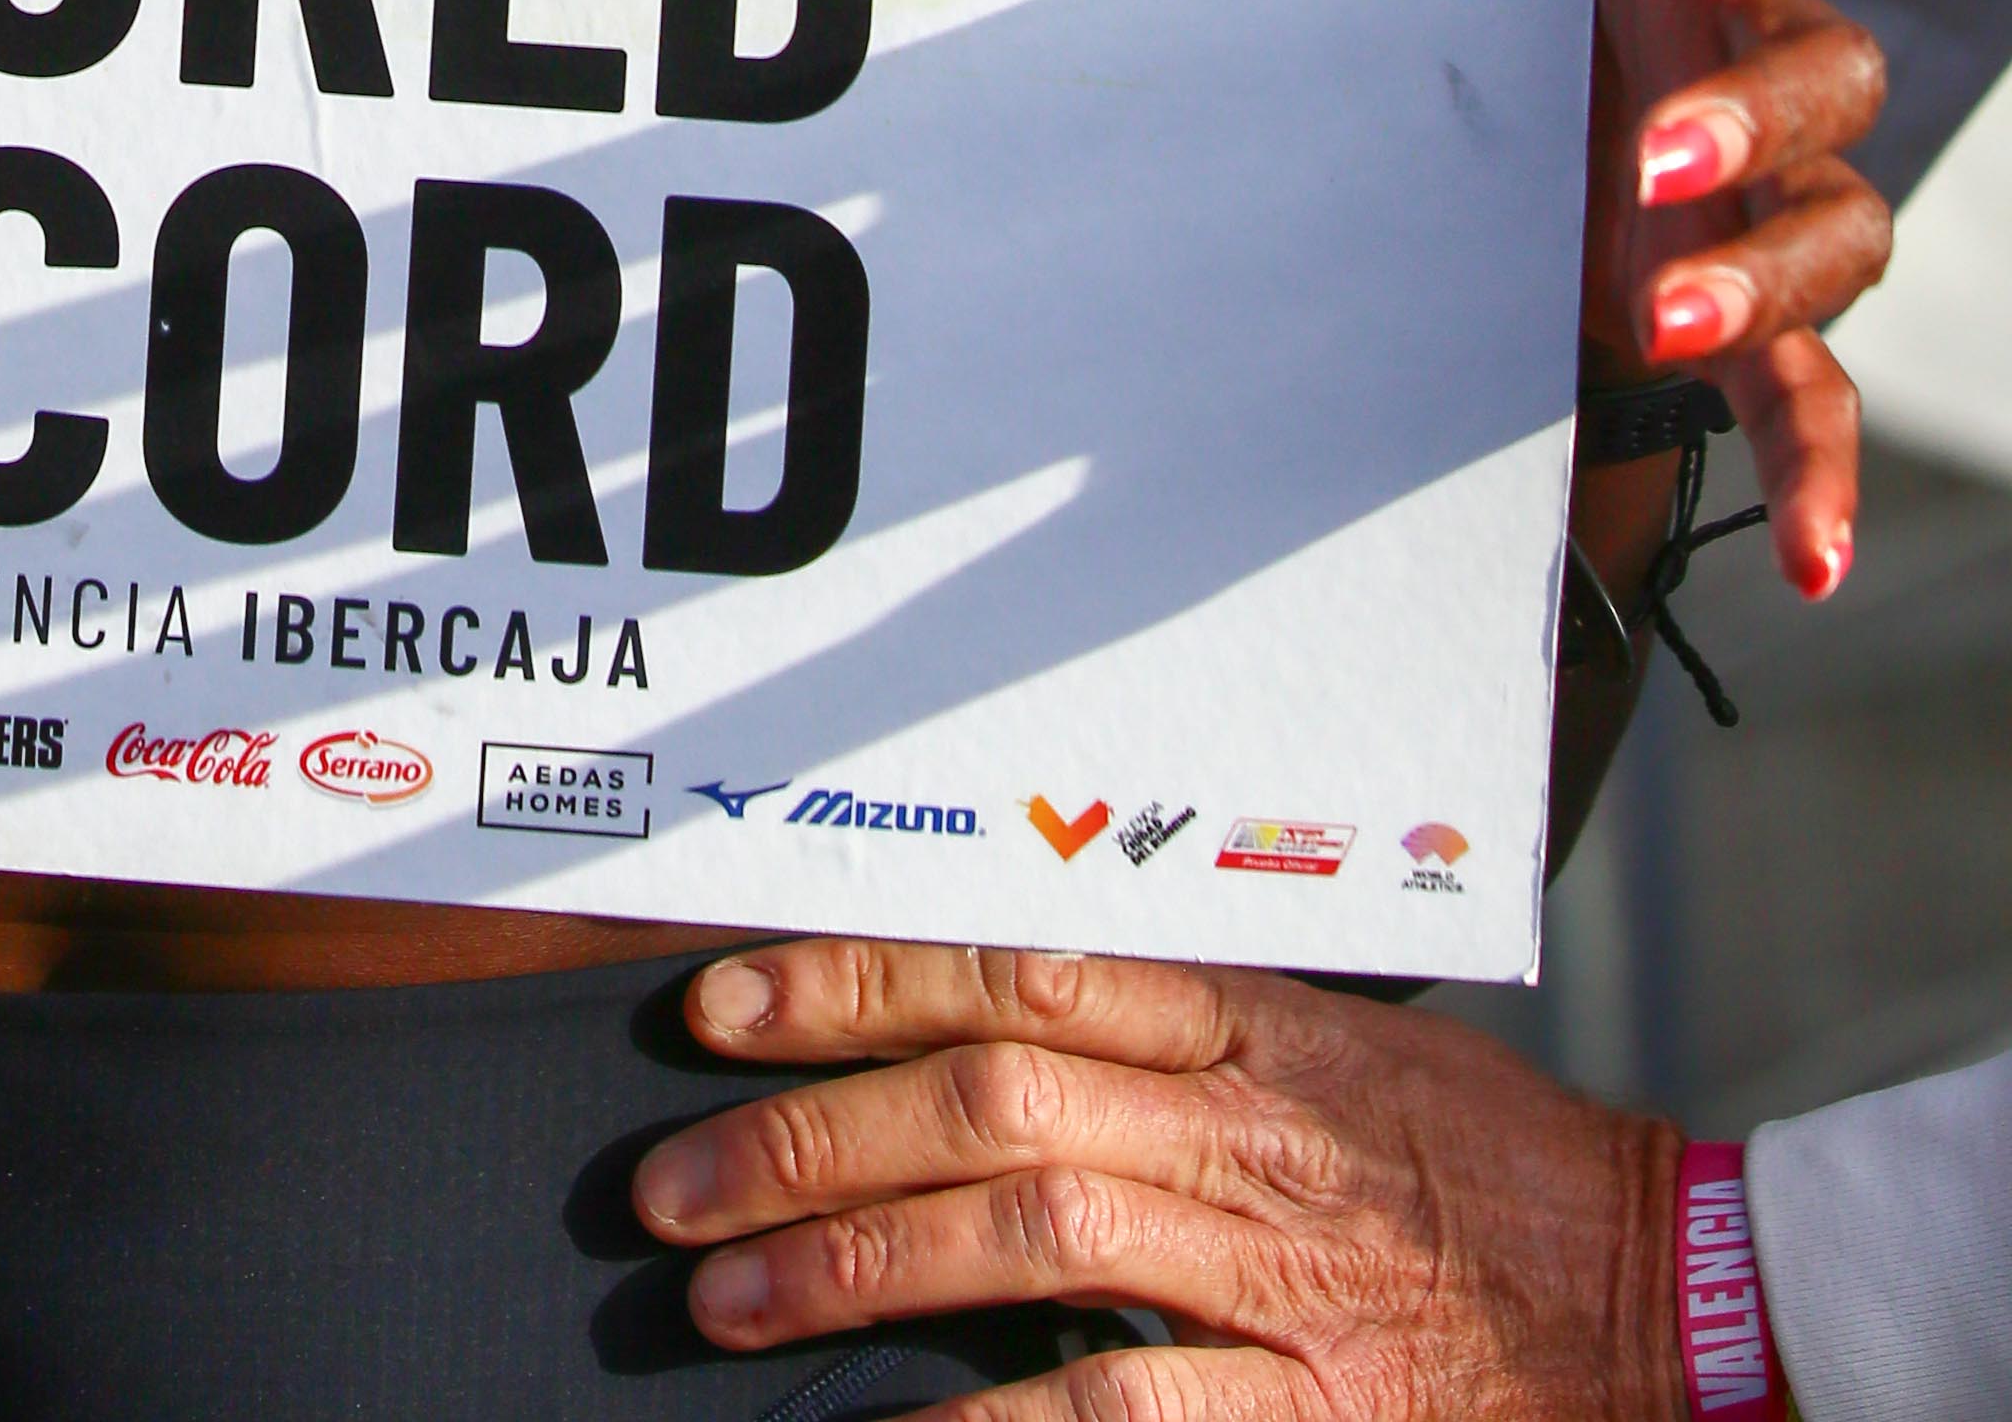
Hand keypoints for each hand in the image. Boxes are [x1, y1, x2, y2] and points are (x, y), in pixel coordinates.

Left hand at [637, 937, 1680, 1410]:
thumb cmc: (1485, 1170)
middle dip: (810, 1134)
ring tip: (731, 1303)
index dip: (851, 978)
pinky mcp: (1319, 1408)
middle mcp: (1245, 1126)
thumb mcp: (1334, 1045)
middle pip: (987, 1096)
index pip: (1010, 963)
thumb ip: (1174, 1031)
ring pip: (1028, 1235)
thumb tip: (978, 1023)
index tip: (724, 1005)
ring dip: (857, 1266)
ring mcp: (1279, 1272)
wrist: (1664, 1290)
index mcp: (1244, 1022)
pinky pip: (1122, 1411)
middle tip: (675, 1187)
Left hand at [1587, 0, 1888, 597]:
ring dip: (1763, 266)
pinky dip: (1809, 473)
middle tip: (1637, 141)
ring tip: (1657, 299)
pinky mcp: (1728, 321)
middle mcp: (1745, 40)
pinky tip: (1792, 557)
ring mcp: (1747, 186)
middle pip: (1824, 68)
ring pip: (1832, 225)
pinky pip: (1807, 402)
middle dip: (1742, 105)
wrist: (1412, 84)